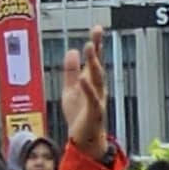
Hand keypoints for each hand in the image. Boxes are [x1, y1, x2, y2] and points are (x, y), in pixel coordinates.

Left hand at [60, 39, 112, 157]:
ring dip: (94, 63)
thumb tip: (71, 50)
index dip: (96, 44)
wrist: (84, 141)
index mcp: (91, 82)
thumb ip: (70, 71)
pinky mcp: (94, 112)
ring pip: (97, 78)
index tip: (97, 28)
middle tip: (97, 32)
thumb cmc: (79, 116)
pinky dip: (88, 88)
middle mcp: (97, 88)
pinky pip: (92, 98)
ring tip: (90, 47)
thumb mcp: (70, 89)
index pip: (95, 60)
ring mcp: (97, 99)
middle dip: (97, 48)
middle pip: (98, 64)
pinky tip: (83, 79)